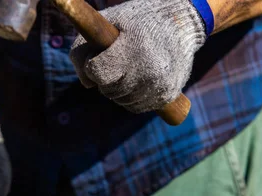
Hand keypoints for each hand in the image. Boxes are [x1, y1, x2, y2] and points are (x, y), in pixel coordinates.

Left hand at [69, 0, 205, 113]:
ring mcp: (158, 85)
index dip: (93, 66)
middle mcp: (147, 70)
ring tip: (128, 69)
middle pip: (108, 90)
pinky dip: (132, 98)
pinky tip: (137, 81)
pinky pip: (137, 107)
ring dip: (119, 90)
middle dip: (106, 78)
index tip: (100, 57)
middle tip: (116, 62)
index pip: (97, 72)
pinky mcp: (167, 96)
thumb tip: (87, 83)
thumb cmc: (136, 22)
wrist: (179, 24)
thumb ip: (82, 50)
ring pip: (122, 101)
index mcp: (131, 48)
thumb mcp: (106, 23)